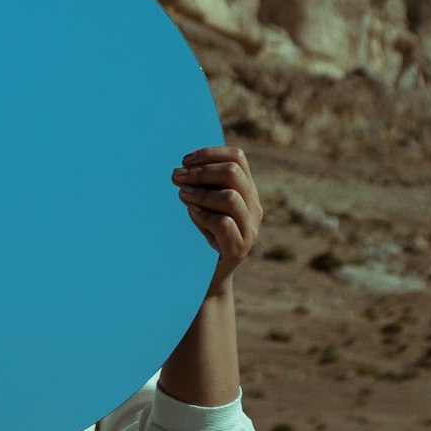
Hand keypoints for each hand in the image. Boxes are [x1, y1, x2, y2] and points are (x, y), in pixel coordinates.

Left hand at [171, 145, 262, 289]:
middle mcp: (254, 207)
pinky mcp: (239, 248)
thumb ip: (199, 185)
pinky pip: (223, 223)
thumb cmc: (203, 233)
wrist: (209, 276)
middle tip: (176, 178)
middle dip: (200, 171)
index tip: (184, 161)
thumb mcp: (203, 203)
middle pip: (233, 172)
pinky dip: (202, 215)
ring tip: (182, 196)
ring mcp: (250, 228)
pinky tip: (190, 213)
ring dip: (200, 193)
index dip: (210, 153)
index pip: (237, 157)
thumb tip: (180, 170)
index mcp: (247, 191)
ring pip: (231, 197)